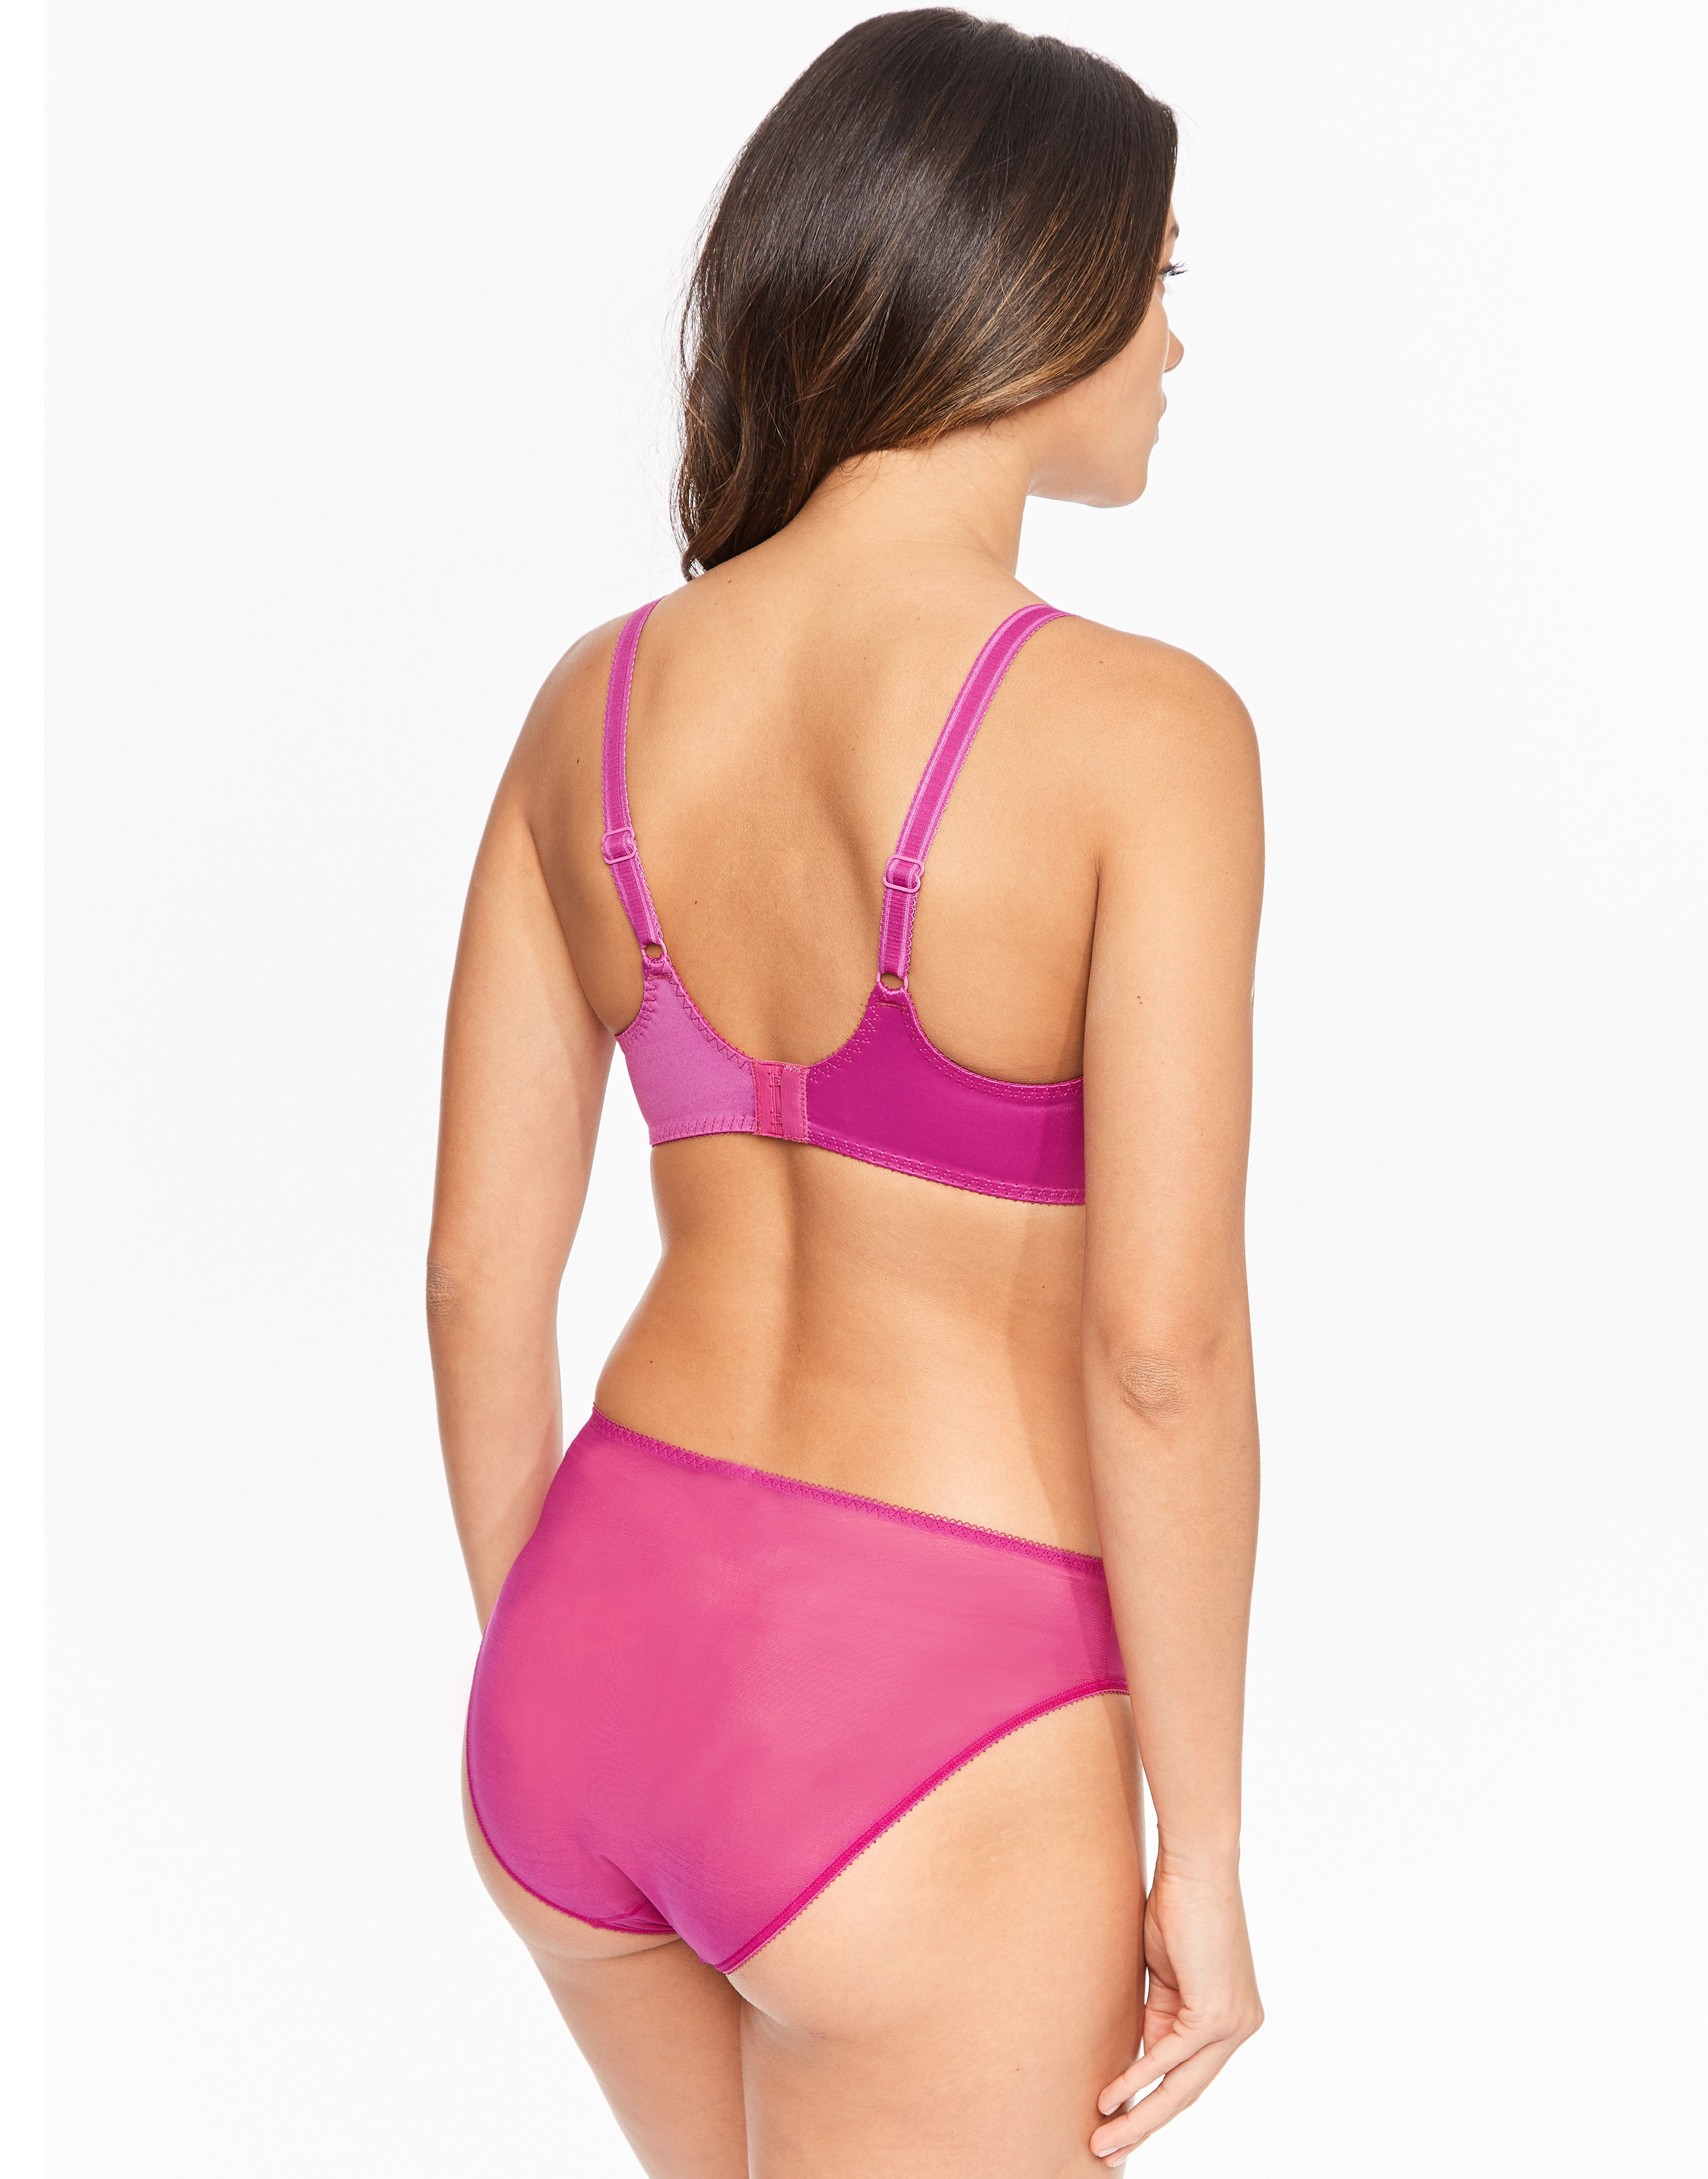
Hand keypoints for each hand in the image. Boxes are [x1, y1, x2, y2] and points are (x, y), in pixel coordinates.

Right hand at [1089, 1854, 1262, 2162]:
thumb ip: (1159, 2017)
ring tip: (1104, 2138)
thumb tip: (1143, 2058)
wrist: (1195, 1867)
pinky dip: (1138, 2078)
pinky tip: (1111, 2097)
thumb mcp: (1166, 1974)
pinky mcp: (1217, 2015)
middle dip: (1144, 2124)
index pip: (1188, 2073)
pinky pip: (1170, 2057)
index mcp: (1229, 2017)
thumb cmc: (1178, 1906)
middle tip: (1110, 2150)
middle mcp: (1239, 2026)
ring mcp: (1233, 2023)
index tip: (1119, 2123)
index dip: (1152, 2102)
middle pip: (1186, 2092)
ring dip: (1138, 2115)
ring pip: (1180, 2087)